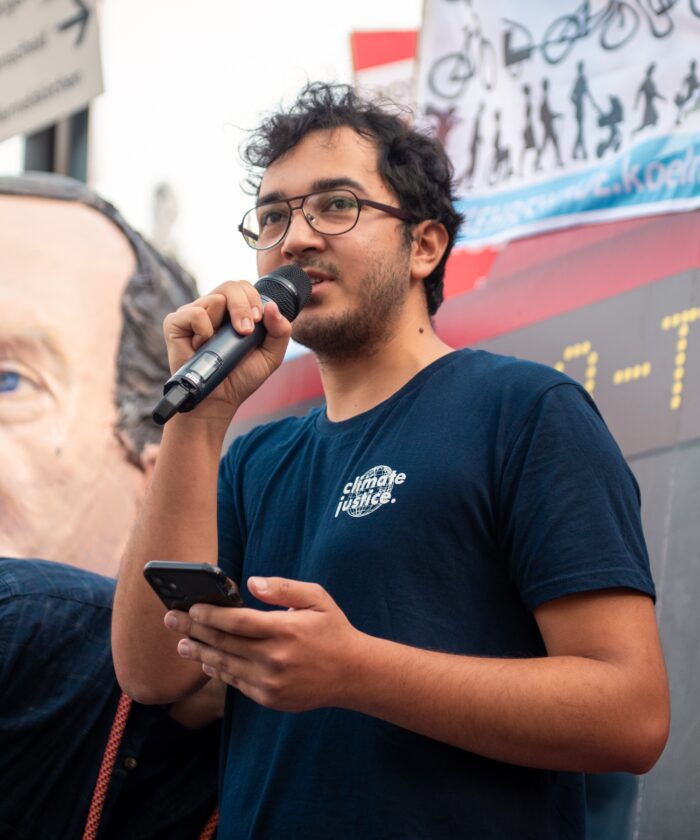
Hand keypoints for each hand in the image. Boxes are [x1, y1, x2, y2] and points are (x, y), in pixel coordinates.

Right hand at [163, 280, 291, 416]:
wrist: (219, 401)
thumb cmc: (241, 378)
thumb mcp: (270, 356)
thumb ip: (280, 331)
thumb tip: (272, 306)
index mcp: (233, 312)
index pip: (244, 288)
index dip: (254, 299)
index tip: (258, 320)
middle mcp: (213, 309)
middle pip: (231, 286)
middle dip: (243, 306)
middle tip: (246, 331)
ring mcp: (193, 315)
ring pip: (214, 298)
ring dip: (224, 321)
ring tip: (222, 344)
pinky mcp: (176, 324)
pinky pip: (194, 313)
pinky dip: (203, 329)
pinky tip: (202, 345)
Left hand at [164, 577, 362, 712]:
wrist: (352, 674)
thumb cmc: (333, 630)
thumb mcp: (317, 598)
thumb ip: (284, 588)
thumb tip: (252, 583)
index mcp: (284, 629)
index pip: (237, 622)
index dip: (210, 614)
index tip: (191, 607)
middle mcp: (274, 657)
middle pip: (224, 643)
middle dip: (194, 630)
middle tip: (172, 620)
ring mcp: (271, 681)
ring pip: (225, 665)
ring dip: (199, 653)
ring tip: (181, 644)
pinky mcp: (270, 697)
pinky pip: (237, 683)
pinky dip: (218, 672)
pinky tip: (206, 661)